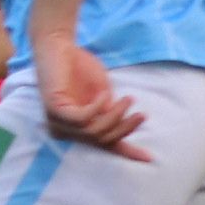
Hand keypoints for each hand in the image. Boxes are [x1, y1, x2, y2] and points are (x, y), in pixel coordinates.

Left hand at [34, 34, 145, 155]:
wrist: (60, 46)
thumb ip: (110, 114)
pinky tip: (105, 94)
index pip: (104, 146)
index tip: (150, 158)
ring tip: (128, 99)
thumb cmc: (81, 69)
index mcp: (78, 129)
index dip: (128, 152)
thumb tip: (126, 129)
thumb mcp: (104, 96)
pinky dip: (98, 107)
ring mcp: (57, 122)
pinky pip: (82, 119)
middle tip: (140, 114)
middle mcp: (65, 131)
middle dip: (125, 128)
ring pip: (94, 132)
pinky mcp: (54, 110)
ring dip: (115, 116)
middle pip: (102, 140)